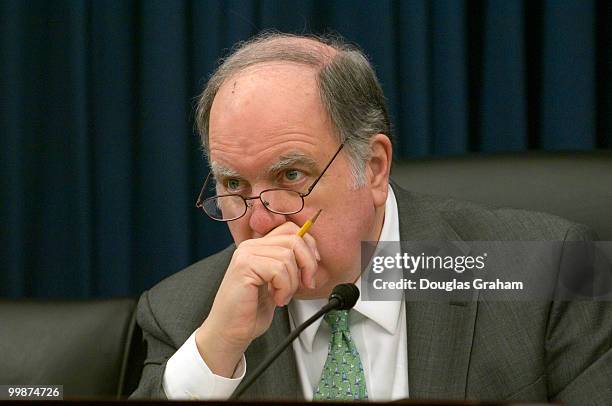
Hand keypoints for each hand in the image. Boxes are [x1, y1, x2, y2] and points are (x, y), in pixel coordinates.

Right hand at [195, 221, 319, 376]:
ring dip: (292, 282)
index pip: (291, 230)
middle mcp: (250, 247)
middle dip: (307, 263)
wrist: (229, 332)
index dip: (308, 246)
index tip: (311, 268)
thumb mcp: (277, 283)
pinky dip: (284, 288)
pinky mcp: (244, 266)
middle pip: (293, 239)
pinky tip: (276, 298)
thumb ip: (289, 265)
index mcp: (258, 247)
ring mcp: (245, 255)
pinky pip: (278, 269)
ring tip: (282, 295)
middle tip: (306, 283)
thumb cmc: (251, 312)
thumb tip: (313, 255)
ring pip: (287, 256)